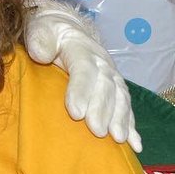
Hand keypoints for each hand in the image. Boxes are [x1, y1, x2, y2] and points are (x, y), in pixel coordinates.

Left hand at [24, 0, 141, 152]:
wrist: (65, 29)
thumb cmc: (48, 34)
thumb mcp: (39, 30)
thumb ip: (39, 40)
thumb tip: (40, 54)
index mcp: (81, 48)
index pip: (84, 68)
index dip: (81, 90)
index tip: (76, 113)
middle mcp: (102, 62)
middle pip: (106, 86)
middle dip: (102, 110)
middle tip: (97, 131)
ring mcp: (111, 75)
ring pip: (121, 97)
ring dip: (121, 119)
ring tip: (118, 139)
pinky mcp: (115, 87)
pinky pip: (126, 106)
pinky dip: (131, 125)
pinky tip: (134, 144)